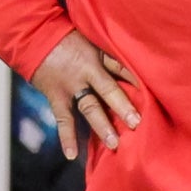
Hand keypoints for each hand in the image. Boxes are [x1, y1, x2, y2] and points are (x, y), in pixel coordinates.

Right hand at [30, 29, 140, 156]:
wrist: (35, 36)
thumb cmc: (70, 39)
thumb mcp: (94, 40)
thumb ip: (112, 56)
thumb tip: (137, 69)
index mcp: (99, 56)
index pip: (123, 68)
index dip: (138, 80)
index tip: (155, 94)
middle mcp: (86, 72)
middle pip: (109, 90)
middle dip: (123, 108)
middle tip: (137, 124)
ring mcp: (71, 86)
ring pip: (89, 108)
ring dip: (102, 126)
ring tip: (114, 144)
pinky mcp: (56, 96)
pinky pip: (63, 119)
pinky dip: (66, 137)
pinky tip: (71, 155)